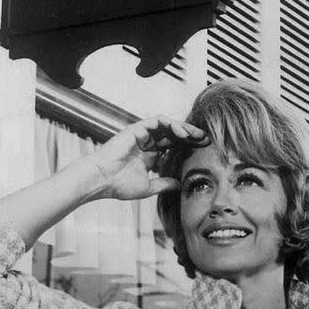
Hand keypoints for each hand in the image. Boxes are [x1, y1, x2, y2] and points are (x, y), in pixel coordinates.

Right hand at [87, 116, 207, 199]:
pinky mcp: (136, 129)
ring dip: (183, 128)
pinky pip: (157, 121)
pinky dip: (171, 124)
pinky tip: (181, 133)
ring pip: (168, 125)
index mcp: (151, 155)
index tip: (204, 150)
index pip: (174, 146)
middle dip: (191, 135)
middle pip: (174, 134)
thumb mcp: (148, 187)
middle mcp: (148, 143)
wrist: (101, 181)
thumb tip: (180, 185)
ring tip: (196, 135)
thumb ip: (165, 184)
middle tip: (206, 139)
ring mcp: (142, 135)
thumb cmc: (119, 185)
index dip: (189, 146)